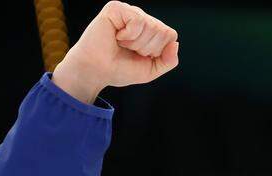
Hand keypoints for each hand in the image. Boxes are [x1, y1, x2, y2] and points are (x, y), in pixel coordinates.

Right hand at [52, 2, 178, 103]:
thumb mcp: (150, 70)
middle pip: (162, 31)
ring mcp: (129, 11)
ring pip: (151, 26)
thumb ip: (168, 61)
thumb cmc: (119, 69)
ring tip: (121, 43)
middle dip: (146, 48)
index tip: (140, 56)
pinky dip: (128, 35)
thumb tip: (175, 44)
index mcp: (150, 30)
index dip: (157, 51)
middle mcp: (141, 18)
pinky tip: (116, 36)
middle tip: (128, 50)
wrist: (96, 71)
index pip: (170, 35)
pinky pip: (137, 20)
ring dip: (136, 43)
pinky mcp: (116, 8)